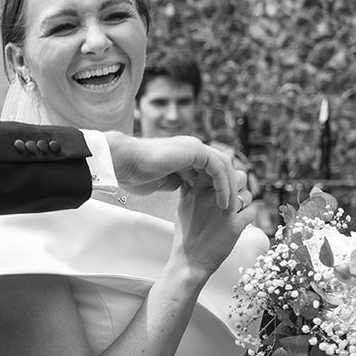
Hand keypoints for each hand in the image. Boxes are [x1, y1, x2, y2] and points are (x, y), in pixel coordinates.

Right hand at [104, 132, 238, 209]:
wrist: (124, 161)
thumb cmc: (134, 172)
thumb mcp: (160, 181)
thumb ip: (173, 182)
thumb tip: (181, 187)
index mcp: (183, 154)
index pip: (208, 170)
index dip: (216, 189)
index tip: (219, 208)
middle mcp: (191, 148)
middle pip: (220, 166)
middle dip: (227, 188)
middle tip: (231, 209)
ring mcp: (195, 147)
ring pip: (223, 167)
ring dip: (229, 188)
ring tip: (230, 209)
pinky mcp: (196, 150)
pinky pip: (219, 169)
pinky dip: (224, 186)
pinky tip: (223, 203)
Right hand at [172, 175, 256, 276]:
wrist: (189, 261)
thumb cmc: (185, 234)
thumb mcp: (181, 207)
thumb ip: (189, 189)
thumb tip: (195, 176)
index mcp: (197, 190)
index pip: (220, 169)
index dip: (226, 174)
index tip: (225, 182)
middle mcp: (211, 197)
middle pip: (238, 177)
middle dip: (239, 186)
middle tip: (235, 196)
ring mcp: (224, 210)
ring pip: (248, 194)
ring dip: (245, 202)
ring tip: (236, 212)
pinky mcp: (236, 225)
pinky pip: (253, 211)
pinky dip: (248, 216)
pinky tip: (239, 223)